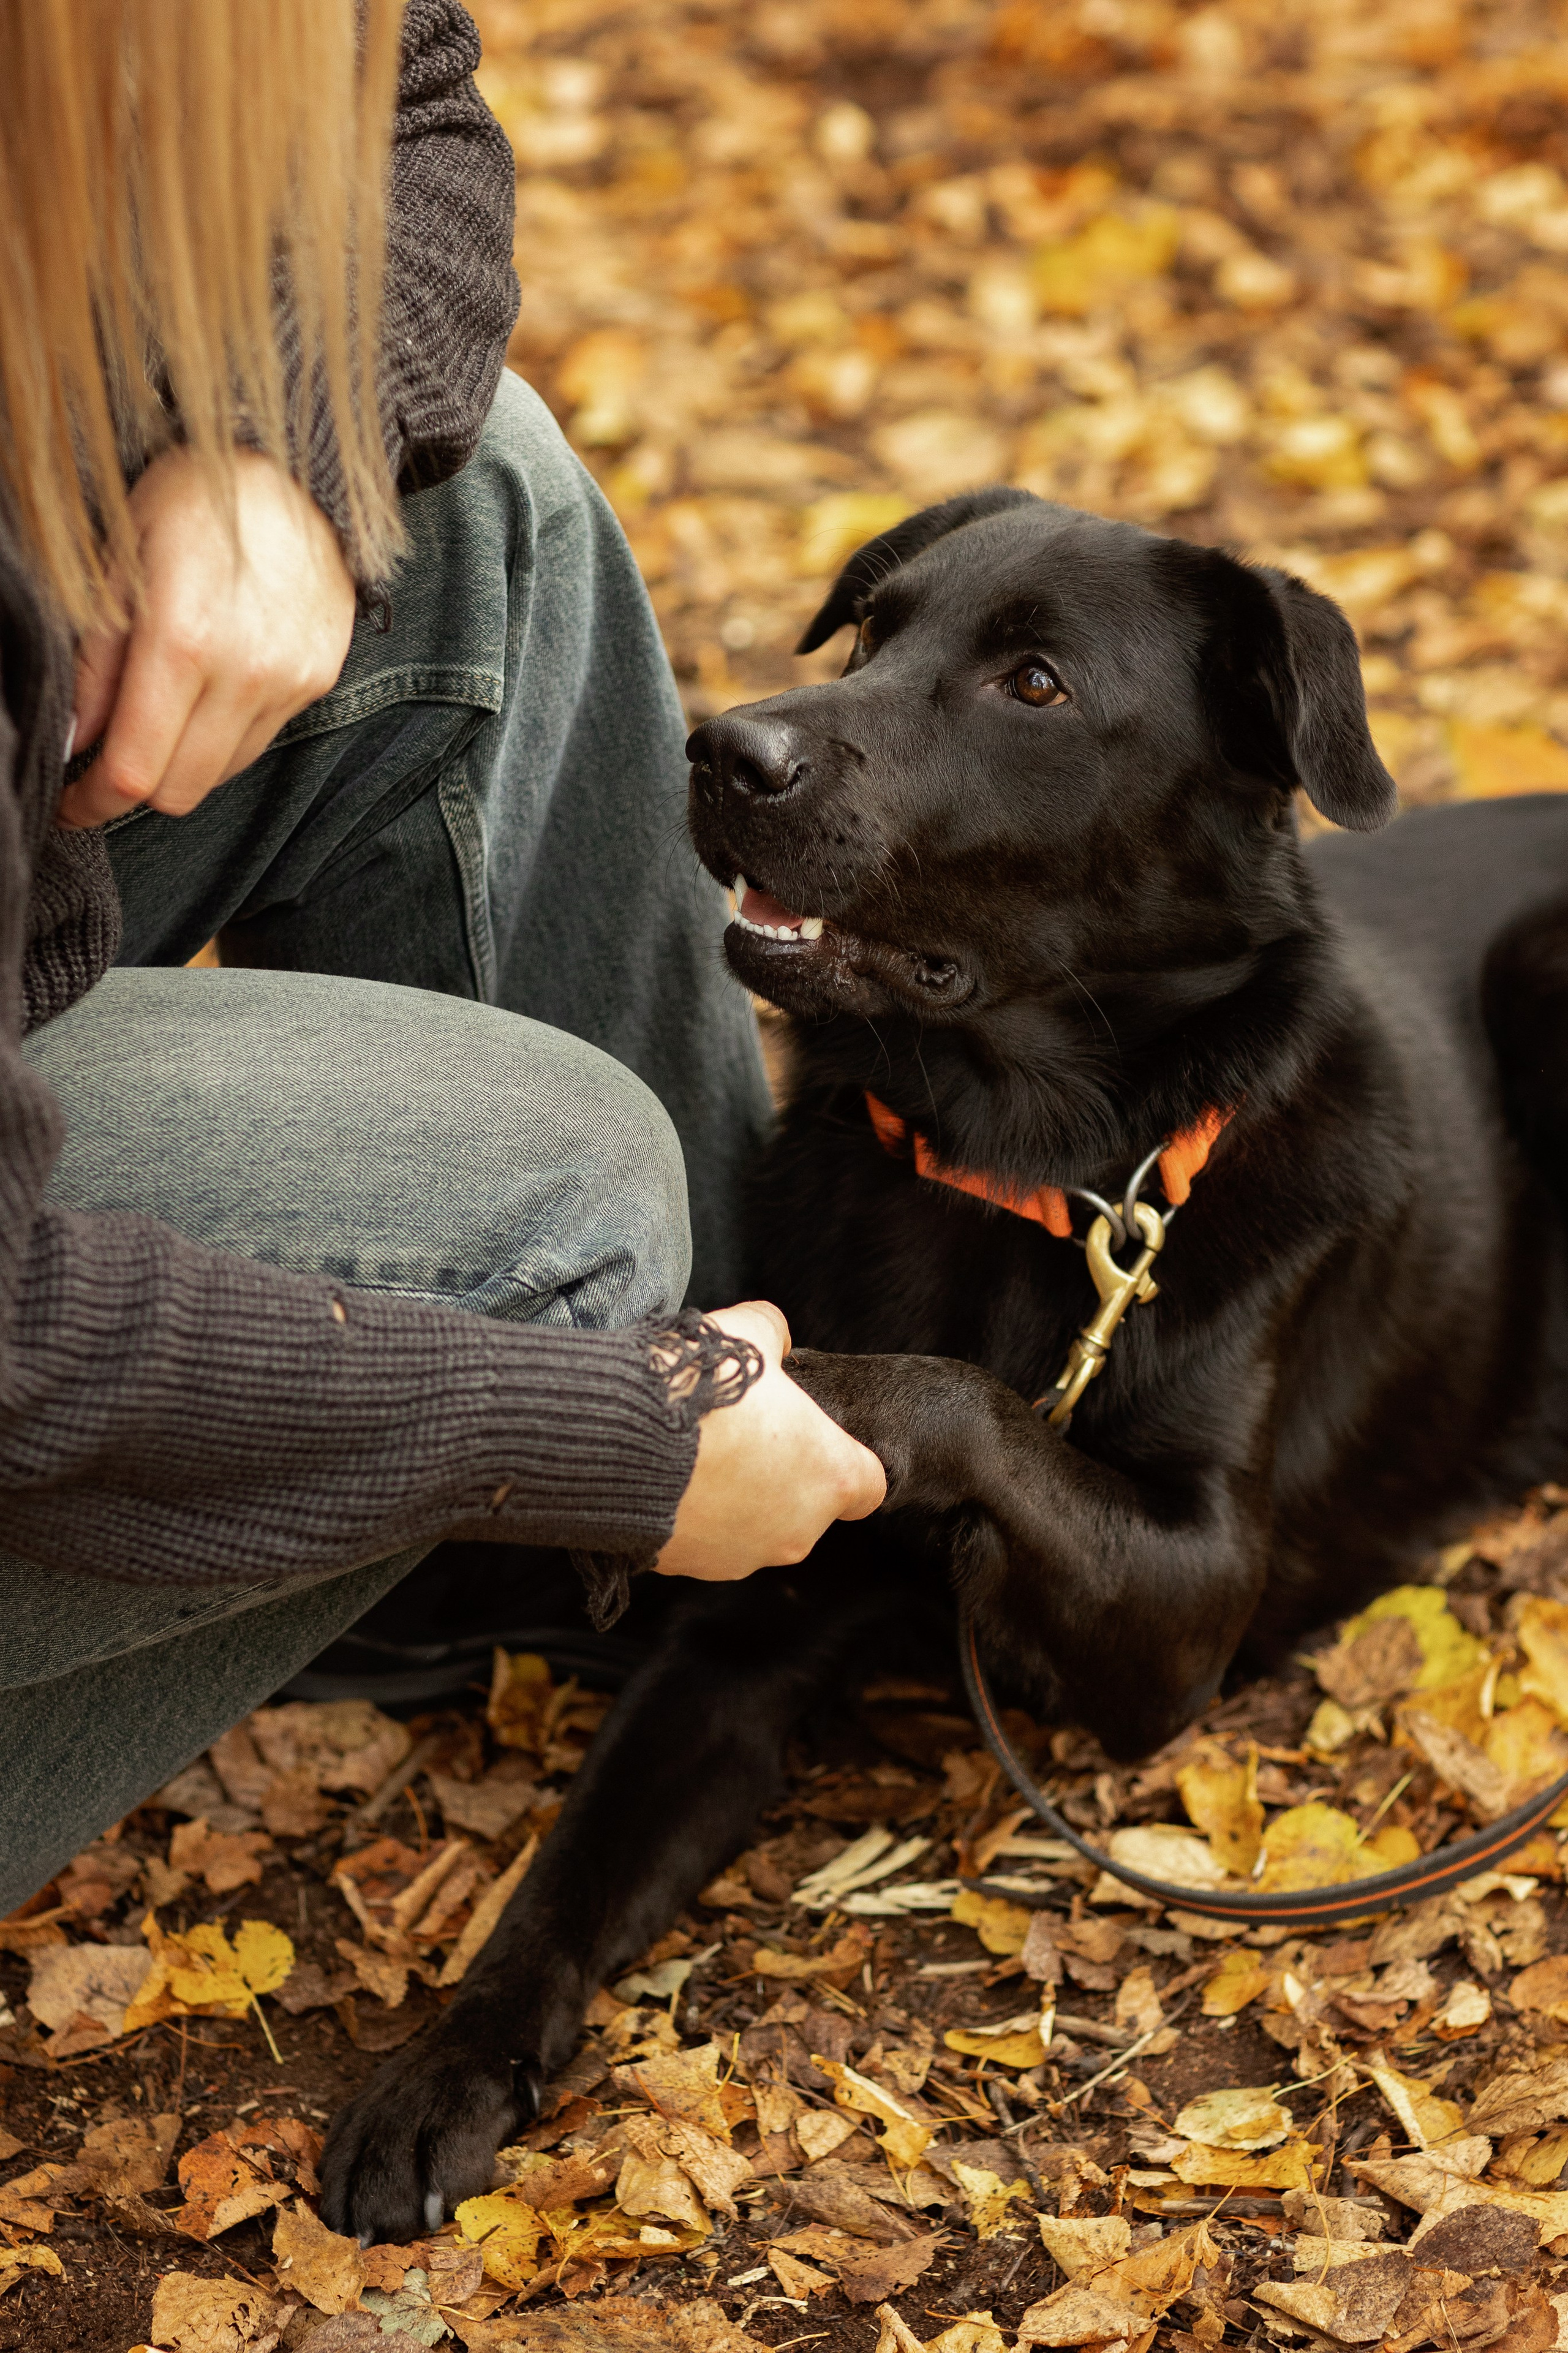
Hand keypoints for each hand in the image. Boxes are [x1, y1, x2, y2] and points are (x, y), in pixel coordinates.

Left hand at [58, 445, 355, 829]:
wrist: (293, 471)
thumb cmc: (190, 502)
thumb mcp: (116, 564)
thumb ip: (94, 663)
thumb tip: (74, 739)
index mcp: (183, 641)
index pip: (134, 769)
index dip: (94, 801)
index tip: (72, 802)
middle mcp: (246, 673)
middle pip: (179, 790)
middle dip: (133, 791)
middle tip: (103, 769)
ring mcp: (289, 682)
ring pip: (219, 774)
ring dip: (179, 765)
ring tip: (154, 724)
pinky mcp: (316, 681)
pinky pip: (257, 743)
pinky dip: (219, 739)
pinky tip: (202, 699)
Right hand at [654, 1302, 886, 1580]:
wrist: (617, 1438)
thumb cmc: (698, 1387)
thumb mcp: (747, 1331)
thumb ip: (775, 1335)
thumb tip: (774, 1343)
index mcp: (831, 1476)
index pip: (867, 1484)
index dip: (843, 1458)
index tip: (812, 1436)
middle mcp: (797, 1530)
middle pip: (805, 1505)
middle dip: (780, 1472)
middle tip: (740, 1432)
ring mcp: (743, 1556)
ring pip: (754, 1525)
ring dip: (734, 1495)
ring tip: (695, 1450)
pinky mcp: (692, 1568)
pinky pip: (704, 1539)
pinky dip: (692, 1513)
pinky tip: (665, 1475)